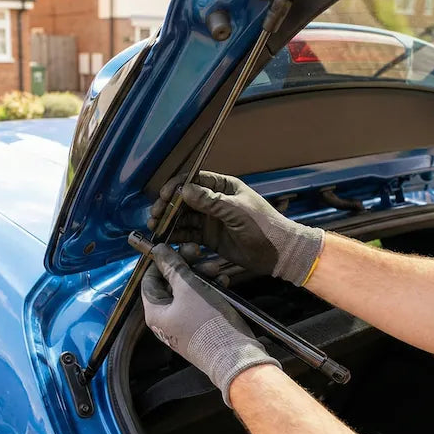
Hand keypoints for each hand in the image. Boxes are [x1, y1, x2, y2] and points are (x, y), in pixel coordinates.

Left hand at [141, 244, 279, 402]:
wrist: (234, 355)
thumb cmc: (206, 321)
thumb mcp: (189, 288)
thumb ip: (172, 267)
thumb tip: (158, 250)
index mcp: (155, 312)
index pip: (148, 280)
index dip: (160, 261)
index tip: (175, 247)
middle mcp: (166, 320)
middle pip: (170, 284)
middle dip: (185, 266)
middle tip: (198, 252)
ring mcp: (184, 324)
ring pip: (188, 292)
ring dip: (200, 276)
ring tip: (216, 268)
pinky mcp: (201, 327)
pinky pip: (201, 302)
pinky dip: (209, 289)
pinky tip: (223, 282)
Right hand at [147, 171, 324, 285]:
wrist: (278, 253)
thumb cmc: (263, 225)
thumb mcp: (237, 211)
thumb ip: (211, 201)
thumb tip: (184, 190)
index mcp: (223, 187)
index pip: (194, 180)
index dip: (177, 187)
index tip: (164, 196)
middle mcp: (214, 201)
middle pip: (184, 200)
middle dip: (168, 207)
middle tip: (154, 215)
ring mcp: (210, 220)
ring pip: (184, 218)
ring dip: (169, 222)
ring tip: (155, 228)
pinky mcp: (209, 238)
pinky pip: (189, 235)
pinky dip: (177, 237)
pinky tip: (166, 240)